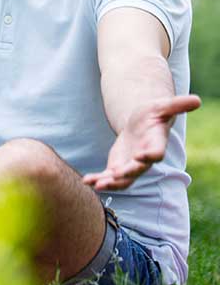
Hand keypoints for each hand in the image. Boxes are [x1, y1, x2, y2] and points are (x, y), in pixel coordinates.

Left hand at [82, 94, 200, 189]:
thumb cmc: (153, 114)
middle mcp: (144, 158)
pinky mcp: (119, 167)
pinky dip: (99, 180)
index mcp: (156, 144)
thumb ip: (177, 105)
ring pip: (123, 179)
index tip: (142, 156)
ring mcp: (132, 165)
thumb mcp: (162, 106)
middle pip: (137, 169)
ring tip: (96, 184)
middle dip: (127, 172)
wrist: (141, 124)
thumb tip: (197, 100)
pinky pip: (109, 177)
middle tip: (115, 175)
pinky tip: (87, 180)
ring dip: (110, 183)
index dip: (150, 155)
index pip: (156, 152)